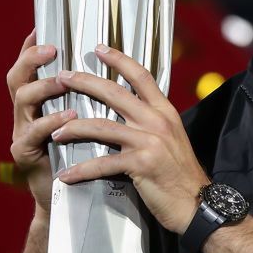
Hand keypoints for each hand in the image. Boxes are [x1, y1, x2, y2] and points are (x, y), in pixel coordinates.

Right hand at [6, 28, 76, 217]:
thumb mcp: (89, 121)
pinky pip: (33, 133)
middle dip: (31, 60)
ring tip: (63, 80)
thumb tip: (115, 65)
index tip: (42, 27)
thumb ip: (91, 97)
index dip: (32, 47)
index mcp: (41, 102)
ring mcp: (22, 132)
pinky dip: (50, 122)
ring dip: (43, 88)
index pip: (32, 68)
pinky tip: (68, 116)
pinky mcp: (24, 154)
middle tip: (52, 49)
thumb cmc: (87, 155)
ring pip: (22, 101)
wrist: (76, 200)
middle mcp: (27, 113)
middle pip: (18, 78)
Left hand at [51, 44, 209, 233]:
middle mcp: (157, 120)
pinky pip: (103, 163)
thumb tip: (127, 112)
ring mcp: (149, 141)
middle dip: (84, 82)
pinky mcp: (140, 165)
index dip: (119, 59)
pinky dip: (81, 169)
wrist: (198, 203)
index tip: (99, 48)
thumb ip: (151, 122)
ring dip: (74, 128)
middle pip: (114, 93)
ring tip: (54, 131)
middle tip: (62, 77)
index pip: (141, 76)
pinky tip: (66, 175)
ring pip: (102, 126)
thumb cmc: (181, 173)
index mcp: (165, 111)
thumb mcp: (172, 138)